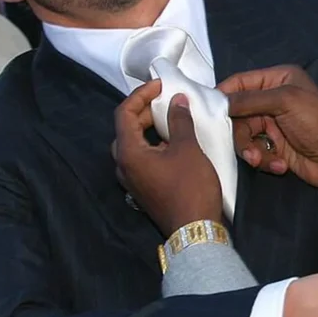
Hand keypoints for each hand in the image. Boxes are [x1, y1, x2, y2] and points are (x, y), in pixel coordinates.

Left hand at [112, 81, 222, 233]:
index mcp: (128, 153)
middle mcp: (123, 166)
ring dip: (148, 128)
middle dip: (144, 111)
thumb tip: (177, 101)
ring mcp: (131, 180)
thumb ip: (179, 120)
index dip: (141, 95)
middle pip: (126, 128)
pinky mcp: (142, 189)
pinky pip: (141, 159)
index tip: (161, 86)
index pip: (124, 113)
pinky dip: (153, 145)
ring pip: (133, 144)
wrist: (195, 230)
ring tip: (171, 119)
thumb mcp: (187, 149)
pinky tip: (172, 144)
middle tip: (166, 101)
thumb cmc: (190, 187)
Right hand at [218, 66, 317, 191]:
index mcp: (279, 78)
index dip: (223, 95)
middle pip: (238, 112)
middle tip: (246, 148)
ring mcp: (274, 123)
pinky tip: (279, 164)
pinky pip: (255, 150)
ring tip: (261, 160)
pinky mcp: (275, 146)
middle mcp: (274, 98)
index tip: (208, 111)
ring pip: (244, 134)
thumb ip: (250, 99)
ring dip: (250, 150)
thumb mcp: (285, 102)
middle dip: (240, 133)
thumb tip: (220, 100)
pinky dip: (264, 159)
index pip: (240, 82)